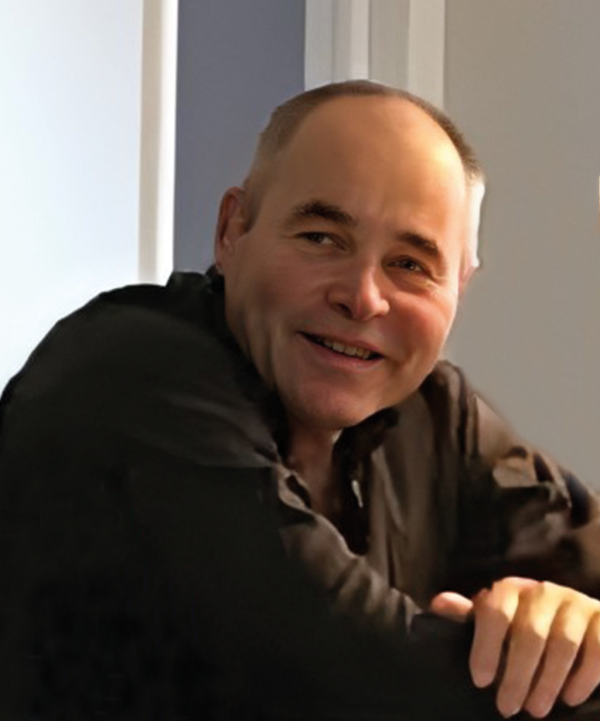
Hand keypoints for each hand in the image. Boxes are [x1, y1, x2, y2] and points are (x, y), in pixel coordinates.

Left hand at [430, 578, 599, 717]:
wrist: (579, 627)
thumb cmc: (525, 629)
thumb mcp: (496, 623)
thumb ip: (471, 617)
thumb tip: (439, 604)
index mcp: (511, 590)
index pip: (494, 612)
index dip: (485, 647)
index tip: (479, 681)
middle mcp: (543, 591)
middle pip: (529, 633)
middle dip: (516, 675)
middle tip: (507, 708)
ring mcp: (576, 603)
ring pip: (563, 643)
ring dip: (548, 681)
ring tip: (536, 710)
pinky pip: (597, 647)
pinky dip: (584, 676)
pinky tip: (570, 697)